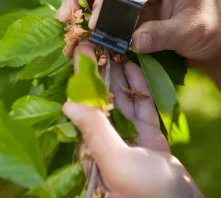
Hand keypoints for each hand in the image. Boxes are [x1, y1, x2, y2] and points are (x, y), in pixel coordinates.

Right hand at [55, 0, 220, 64]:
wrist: (219, 40)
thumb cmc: (212, 27)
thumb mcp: (192, 30)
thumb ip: (164, 34)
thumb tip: (132, 42)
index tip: (92, 22)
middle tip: (64, 18)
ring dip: (77, 8)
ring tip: (65, 28)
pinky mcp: (127, 14)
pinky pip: (101, 14)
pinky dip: (87, 24)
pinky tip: (78, 39)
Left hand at [64, 43, 202, 197]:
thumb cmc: (149, 196)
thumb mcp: (118, 162)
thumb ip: (96, 131)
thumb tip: (69, 103)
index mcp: (93, 151)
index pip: (84, 106)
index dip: (82, 76)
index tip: (80, 50)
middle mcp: (108, 144)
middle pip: (100, 100)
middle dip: (99, 69)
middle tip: (97, 38)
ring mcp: (131, 143)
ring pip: (121, 101)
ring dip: (118, 74)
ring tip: (115, 45)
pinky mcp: (151, 143)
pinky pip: (142, 110)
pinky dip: (139, 88)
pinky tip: (134, 66)